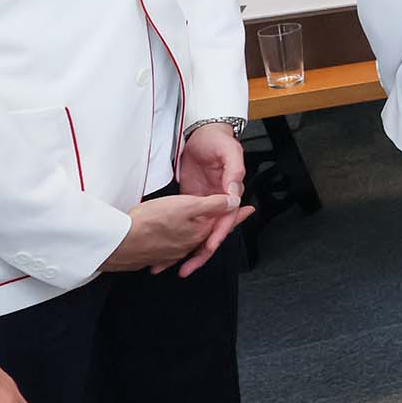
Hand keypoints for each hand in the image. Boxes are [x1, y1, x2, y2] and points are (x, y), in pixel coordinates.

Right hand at [102, 194, 246, 274]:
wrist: (120, 242)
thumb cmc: (151, 222)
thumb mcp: (187, 205)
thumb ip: (213, 204)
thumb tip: (234, 202)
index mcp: (200, 232)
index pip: (224, 221)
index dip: (237, 213)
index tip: (249, 209)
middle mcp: (189, 245)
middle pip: (208, 233)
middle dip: (217, 225)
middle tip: (230, 218)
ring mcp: (173, 252)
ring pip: (191, 241)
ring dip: (198, 235)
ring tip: (202, 228)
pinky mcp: (157, 254)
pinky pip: (172, 250)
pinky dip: (177, 245)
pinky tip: (174, 244)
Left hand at [175, 123, 250, 275]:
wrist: (202, 134)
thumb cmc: (217, 141)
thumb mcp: (229, 152)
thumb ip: (234, 171)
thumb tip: (235, 193)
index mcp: (230, 191)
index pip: (226, 218)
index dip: (219, 233)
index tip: (210, 245)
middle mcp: (218, 201)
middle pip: (212, 231)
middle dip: (201, 252)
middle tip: (187, 267)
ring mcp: (204, 203)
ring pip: (199, 232)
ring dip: (188, 251)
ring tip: (173, 267)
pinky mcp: (190, 203)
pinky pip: (187, 225)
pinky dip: (178, 239)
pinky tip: (166, 251)